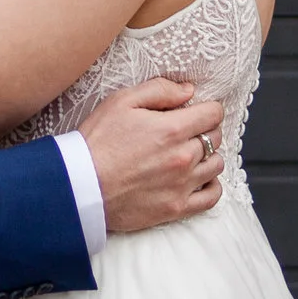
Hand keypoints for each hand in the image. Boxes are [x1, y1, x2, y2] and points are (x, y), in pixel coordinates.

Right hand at [79, 77, 224, 232]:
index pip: (213, 113)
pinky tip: (199, 178)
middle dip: (204, 130)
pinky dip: (211, 185)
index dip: (206, 108)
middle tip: (185, 131)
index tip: (195, 111)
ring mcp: (182, 185)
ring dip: (208, 156)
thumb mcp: (121, 102)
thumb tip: (189, 91)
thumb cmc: (97, 142)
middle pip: (215, 137)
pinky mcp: (176, 208)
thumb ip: (159, 90)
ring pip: (216, 165)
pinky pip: (212, 197)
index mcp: (173, 129)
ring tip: (190, 154)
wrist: (80, 186)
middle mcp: (184, 157)